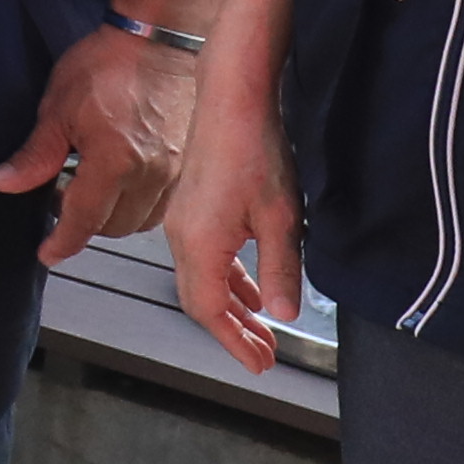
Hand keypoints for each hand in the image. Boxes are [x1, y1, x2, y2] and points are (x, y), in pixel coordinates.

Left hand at [0, 26, 193, 268]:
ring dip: (112, 215)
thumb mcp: (57, 107)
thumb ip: (33, 155)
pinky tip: (120, 180)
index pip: (84, 220)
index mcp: (115, 161)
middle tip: (60, 198)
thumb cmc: (110, 63)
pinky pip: (162, 203)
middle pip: (112, 226)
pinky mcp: (189, 163)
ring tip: (89, 186)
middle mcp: (152, 173)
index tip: (48, 253)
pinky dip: (138, 203)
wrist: (161, 37)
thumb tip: (2, 183)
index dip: (62, 242)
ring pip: (140, 220)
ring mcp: (176, 171)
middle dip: (83, 223)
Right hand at [166, 99, 299, 373]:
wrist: (231, 100)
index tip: (259, 363)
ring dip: (231, 307)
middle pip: (201, 300)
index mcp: (200, 243)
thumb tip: (282, 313)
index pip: (209, 310)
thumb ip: (280, 270)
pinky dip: (227, 280)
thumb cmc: (254, 150)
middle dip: (233, 331)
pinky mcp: (191, 208)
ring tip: (261, 328)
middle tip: (264, 354)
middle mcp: (182, 236)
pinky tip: (249, 286)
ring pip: (203, 279)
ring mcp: (183, 221)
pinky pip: (205, 257)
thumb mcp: (281, 218)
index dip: (234, 342)